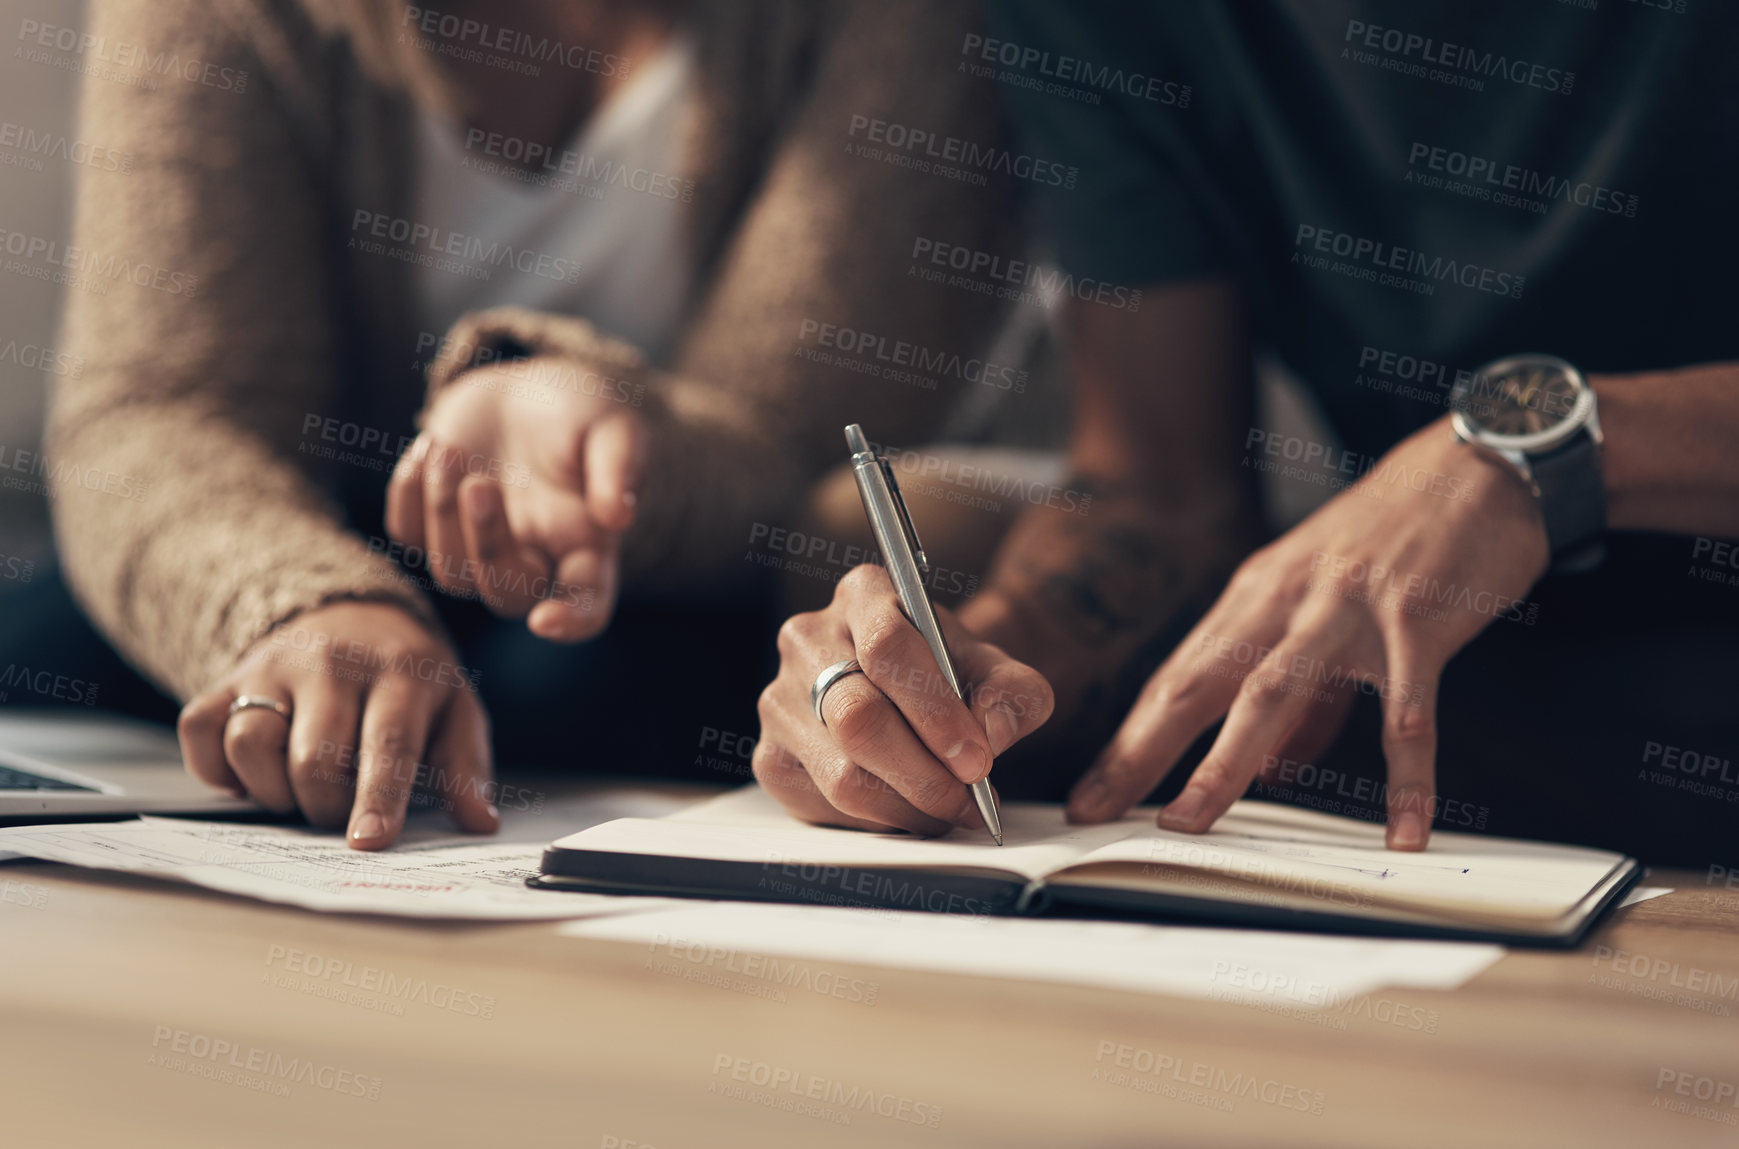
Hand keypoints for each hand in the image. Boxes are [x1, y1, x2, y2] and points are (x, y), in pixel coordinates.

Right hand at [177, 602, 500, 848]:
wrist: (356, 615)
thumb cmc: (410, 680)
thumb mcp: (456, 711)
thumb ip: (465, 768)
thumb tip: (480, 823)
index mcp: (401, 672)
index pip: (387, 745)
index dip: (378, 799)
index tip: (369, 842)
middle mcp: (333, 663)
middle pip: (313, 760)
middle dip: (326, 807)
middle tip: (343, 809)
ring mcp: (274, 666)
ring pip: (249, 746)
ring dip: (272, 790)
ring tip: (301, 785)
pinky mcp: (228, 676)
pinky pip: (201, 733)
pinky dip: (218, 768)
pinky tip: (257, 770)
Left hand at [386, 359, 645, 641]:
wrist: (523, 389)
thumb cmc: (578, 411)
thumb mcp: (611, 425)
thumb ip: (619, 467)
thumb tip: (619, 517)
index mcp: (586, 546)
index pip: (587, 604)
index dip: (570, 621)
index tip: (545, 621)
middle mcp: (534, 560)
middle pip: (507, 595)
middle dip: (486, 544)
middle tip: (481, 484)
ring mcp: (479, 549)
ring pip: (451, 574)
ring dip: (441, 512)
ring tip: (449, 450)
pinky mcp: (433, 526)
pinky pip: (407, 536)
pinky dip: (407, 495)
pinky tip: (428, 448)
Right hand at [754, 565, 1054, 833]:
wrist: (919, 693)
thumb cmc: (954, 676)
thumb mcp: (999, 671)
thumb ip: (1013, 693)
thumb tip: (990, 732)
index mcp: (864, 595)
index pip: (887, 647)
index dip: (935, 711)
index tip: (976, 759)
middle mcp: (808, 639)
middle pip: (858, 717)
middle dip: (925, 773)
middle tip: (970, 799)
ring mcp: (780, 699)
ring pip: (842, 774)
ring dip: (908, 806)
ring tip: (950, 810)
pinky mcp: (772, 756)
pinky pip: (825, 806)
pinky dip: (879, 821)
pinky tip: (909, 809)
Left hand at [1067, 416, 1549, 849]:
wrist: (1473, 469)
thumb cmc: (1392, 541)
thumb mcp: (1322, 604)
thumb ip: (1300, 695)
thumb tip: (1270, 770)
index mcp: (1256, 596)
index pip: (1178, 678)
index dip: (1132, 739)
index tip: (1092, 793)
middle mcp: (1286, 599)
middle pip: (1199, 684)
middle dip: (1143, 750)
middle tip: (1100, 809)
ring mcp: (1347, 608)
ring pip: (1272, 692)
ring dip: (1226, 762)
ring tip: (1194, 823)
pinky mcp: (1417, 621)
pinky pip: (1407, 713)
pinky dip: (1406, 777)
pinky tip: (1403, 831)